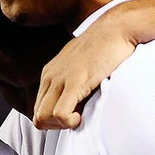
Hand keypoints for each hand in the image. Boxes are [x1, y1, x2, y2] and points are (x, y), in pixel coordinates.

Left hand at [32, 12, 136, 129]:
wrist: (117, 28)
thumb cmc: (105, 47)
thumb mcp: (81, 64)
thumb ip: (74, 80)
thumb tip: (77, 100)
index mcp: (50, 73)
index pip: (38, 107)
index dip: (54, 119)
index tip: (73, 115)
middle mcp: (50, 76)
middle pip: (37, 116)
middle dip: (55, 126)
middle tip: (76, 120)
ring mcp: (61, 79)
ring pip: (42, 118)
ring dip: (61, 125)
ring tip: (79, 117)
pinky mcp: (75, 82)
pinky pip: (59, 114)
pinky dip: (69, 122)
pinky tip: (82, 116)